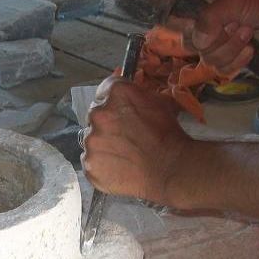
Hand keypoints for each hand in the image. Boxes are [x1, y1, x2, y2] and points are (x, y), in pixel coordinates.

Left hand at [82, 76, 191, 204]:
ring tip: (123, 155)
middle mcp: (99, 114)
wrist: (169, 170)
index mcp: (117, 93)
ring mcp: (91, 140)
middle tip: (125, 136)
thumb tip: (134, 95)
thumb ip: (140, 95)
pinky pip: (90, 161)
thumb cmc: (169, 136)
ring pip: (92, 139)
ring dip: (103, 144)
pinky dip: (100, 164)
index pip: (105, 89)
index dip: (113, 101)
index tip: (118, 110)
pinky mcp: (89, 164)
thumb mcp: (162, 102)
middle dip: (107, 123)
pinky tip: (117, 167)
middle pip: (96, 115)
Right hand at [174, 0, 258, 73]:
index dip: (194, 38)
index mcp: (202, 18)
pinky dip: (240, 60)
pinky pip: (226, 70)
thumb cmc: (258, 1)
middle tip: (238, 24)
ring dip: (233, 48)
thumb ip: (210, 19)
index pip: (184, 35)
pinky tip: (251, 48)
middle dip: (222, 40)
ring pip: (213, 62)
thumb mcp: (233, 2)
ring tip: (248, 32)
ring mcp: (221, 49)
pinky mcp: (234, 60)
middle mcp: (208, 35)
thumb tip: (199, 43)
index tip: (212, 31)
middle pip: (200, 51)